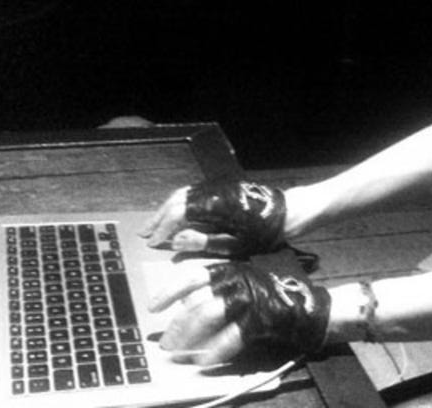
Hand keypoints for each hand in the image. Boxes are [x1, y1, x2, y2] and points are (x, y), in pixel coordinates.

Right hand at [140, 178, 286, 256]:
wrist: (287, 212)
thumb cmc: (264, 233)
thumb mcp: (235, 245)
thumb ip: (203, 243)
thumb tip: (175, 241)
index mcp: (213, 205)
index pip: (177, 214)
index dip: (162, 229)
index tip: (152, 243)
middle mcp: (212, 191)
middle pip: (175, 201)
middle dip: (158, 218)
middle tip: (144, 233)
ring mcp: (216, 186)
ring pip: (182, 195)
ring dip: (166, 209)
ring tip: (154, 225)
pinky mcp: (221, 187)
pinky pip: (193, 193)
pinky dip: (179, 204)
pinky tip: (175, 215)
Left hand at [150, 261, 330, 364]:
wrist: (309, 306)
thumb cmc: (274, 296)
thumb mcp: (245, 283)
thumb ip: (219, 291)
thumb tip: (185, 308)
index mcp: (230, 269)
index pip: (192, 277)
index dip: (170, 292)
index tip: (154, 308)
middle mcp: (237, 281)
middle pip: (197, 302)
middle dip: (177, 326)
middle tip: (167, 343)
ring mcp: (250, 299)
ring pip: (209, 316)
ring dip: (191, 338)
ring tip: (181, 354)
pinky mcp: (262, 319)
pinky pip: (232, 337)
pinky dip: (216, 350)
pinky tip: (206, 361)